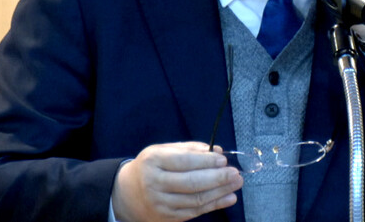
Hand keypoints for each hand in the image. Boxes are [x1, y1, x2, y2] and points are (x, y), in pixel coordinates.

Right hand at [111, 142, 242, 221]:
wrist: (128, 193)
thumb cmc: (151, 166)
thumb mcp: (162, 150)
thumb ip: (189, 149)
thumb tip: (216, 150)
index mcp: (153, 161)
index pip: (184, 161)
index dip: (206, 161)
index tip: (223, 159)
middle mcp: (154, 183)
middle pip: (190, 182)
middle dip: (217, 178)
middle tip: (235, 173)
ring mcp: (160, 203)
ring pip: (195, 199)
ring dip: (220, 192)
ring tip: (236, 184)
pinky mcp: (167, 217)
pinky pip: (194, 212)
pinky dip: (214, 205)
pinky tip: (228, 198)